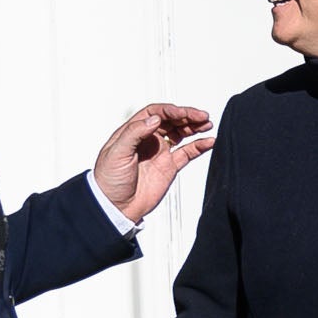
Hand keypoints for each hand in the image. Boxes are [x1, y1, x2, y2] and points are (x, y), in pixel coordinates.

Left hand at [93, 102, 216, 221]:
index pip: (155, 113)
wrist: (116, 207)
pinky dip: (200, 146)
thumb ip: (134, 133)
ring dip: (195, 127)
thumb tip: (155, 119)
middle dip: (187, 116)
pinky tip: (209, 141)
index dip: (170, 110)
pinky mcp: (170, 166)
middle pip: (171, 120)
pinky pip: (188, 152)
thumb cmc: (109, 180)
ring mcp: (160, 152)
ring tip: (207, 124)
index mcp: (133, 132)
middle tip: (201, 116)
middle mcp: (148, 139)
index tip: (182, 113)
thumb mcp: (116, 153)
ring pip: (181, 133)